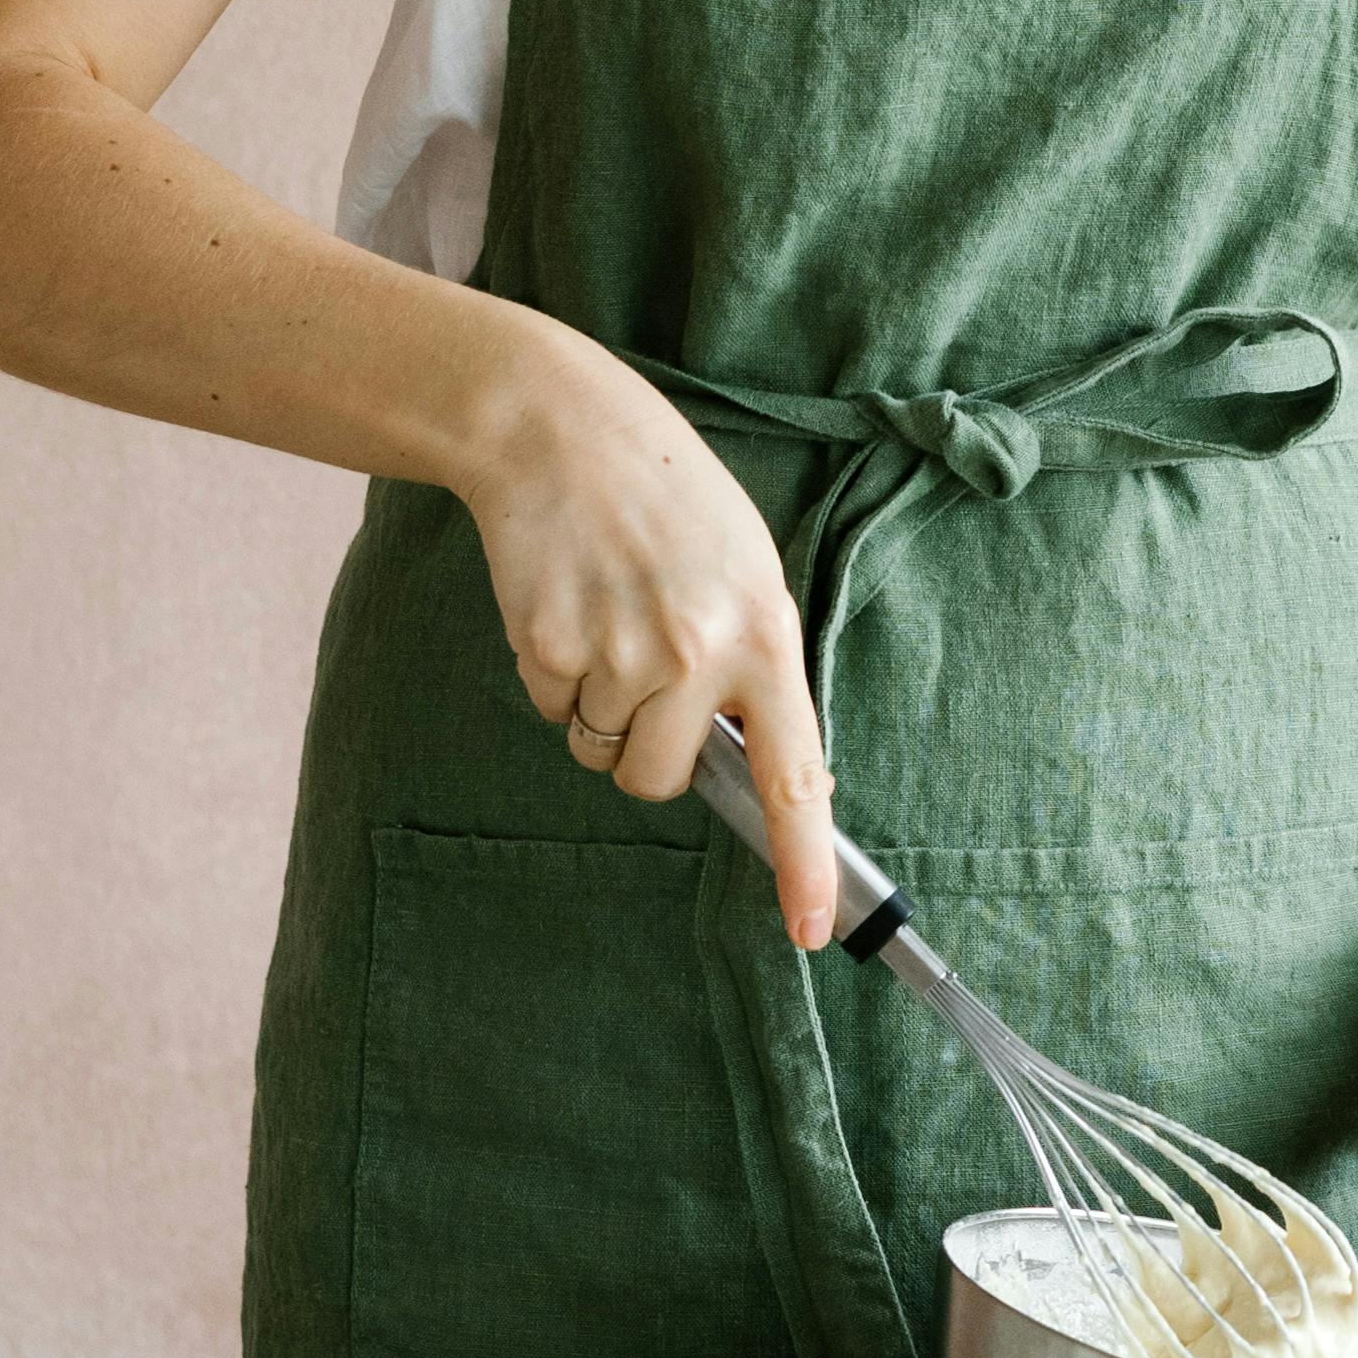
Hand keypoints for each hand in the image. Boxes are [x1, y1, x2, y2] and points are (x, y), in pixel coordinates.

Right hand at [456, 316, 836, 946]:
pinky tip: (568, 603)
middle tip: (646, 664)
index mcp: (763, 634)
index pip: (793, 774)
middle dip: (648, 748)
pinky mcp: (546, 648)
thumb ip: (761, 670)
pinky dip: (555, 674)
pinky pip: (552, 709)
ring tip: (607, 612)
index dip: (803, 860)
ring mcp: (617, 655)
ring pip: (601, 749)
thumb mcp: (747, 568)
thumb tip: (783, 776)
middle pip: (661, 780)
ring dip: (599, 704)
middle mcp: (695, 655)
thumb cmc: (669, 500)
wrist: (561, 429)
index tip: (810, 928)